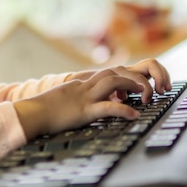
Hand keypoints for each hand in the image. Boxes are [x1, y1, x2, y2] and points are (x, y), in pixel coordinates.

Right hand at [14, 59, 170, 138]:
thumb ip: (88, 97)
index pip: (115, 71)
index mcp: (86, 82)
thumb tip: (106, 101)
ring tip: (147, 97)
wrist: (31, 114)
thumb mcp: (71, 99)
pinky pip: (106, 107)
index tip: (146, 88)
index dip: (133, 76)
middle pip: (118, 71)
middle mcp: (87, 85)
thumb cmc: (49, 110)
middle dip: (139, 78)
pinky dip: (122, 110)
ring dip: (134, 87)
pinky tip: (134, 115)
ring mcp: (85, 96)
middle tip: (155, 91)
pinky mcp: (82, 111)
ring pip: (113, 81)